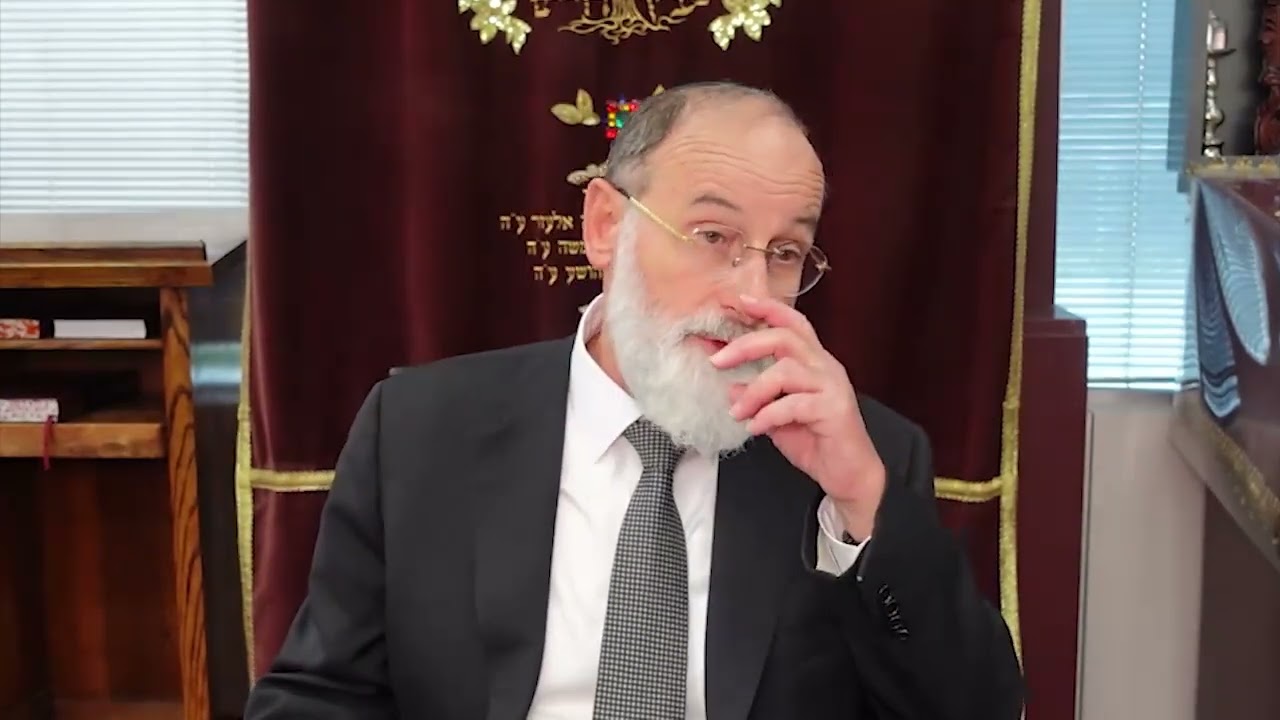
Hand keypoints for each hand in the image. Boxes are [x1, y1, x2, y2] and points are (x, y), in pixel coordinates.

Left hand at [710, 294, 884, 539]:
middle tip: (717, 360)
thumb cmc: (817, 441)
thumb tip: (729, 386)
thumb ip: (757, 398)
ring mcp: (831, 387)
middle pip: (785, 337)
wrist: (849, 475)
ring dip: (754, 390)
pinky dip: (768, 414)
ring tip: (737, 411)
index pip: (793, 323)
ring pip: (786, 370)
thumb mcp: (777, 416)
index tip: (741, 302)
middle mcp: (825, 367)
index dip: (769, 308)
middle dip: (746, 344)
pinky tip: (755, 427)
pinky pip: (794, 404)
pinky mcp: (833, 410)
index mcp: (814, 362)